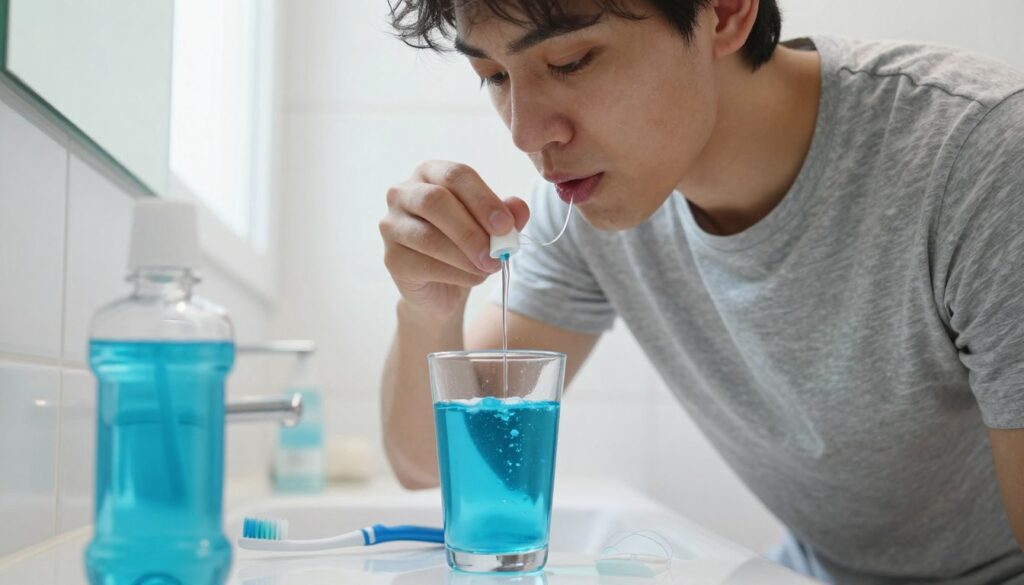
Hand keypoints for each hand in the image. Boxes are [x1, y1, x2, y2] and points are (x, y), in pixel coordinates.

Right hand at [380, 161, 529, 322]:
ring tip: (490, 267)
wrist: (443, 286)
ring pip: (428, 236)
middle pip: (435, 201)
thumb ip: (507, 215)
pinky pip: (424, 264)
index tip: (506, 225)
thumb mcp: (492, 228)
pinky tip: (473, 277)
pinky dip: (456, 274)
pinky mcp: (391, 258)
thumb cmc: (466, 246)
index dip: (483, 199)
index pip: (456, 175)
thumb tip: (519, 208)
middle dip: (472, 229)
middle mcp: (403, 193)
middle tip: (499, 252)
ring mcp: (391, 225)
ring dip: (466, 256)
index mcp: (431, 173)